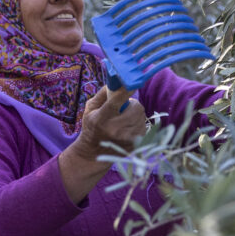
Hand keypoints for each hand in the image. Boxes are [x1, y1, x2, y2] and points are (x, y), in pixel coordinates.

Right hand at [59, 87, 146, 203]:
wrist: (93, 154)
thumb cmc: (92, 127)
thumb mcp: (90, 109)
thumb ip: (102, 94)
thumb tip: (116, 81)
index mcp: (101, 118)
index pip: (116, 101)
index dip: (126, 90)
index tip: (131, 83)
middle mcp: (114, 129)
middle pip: (136, 108)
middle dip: (132, 105)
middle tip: (124, 108)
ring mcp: (126, 139)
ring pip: (142, 116)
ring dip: (135, 115)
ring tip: (124, 120)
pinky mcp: (135, 145)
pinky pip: (144, 126)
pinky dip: (138, 124)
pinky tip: (128, 128)